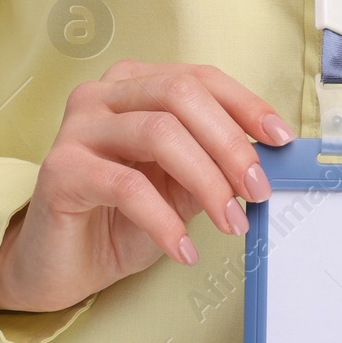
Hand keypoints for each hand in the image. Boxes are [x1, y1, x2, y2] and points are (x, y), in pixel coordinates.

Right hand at [0, 59, 293, 313]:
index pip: (200, 78)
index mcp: (137, 84)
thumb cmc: (121, 218)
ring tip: (231, 222)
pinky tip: (184, 248)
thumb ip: (214, 164)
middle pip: (181, 96)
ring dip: (206, 181)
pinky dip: (165, 219)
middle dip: (230, 143)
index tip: (281, 139)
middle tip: (258, 190)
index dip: (246, 105)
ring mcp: (78, 126)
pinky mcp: (60, 168)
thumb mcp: (180, 186)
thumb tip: (268, 160)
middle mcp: (104, 94)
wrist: (60, 264)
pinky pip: (126, 185)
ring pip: (158, 133)